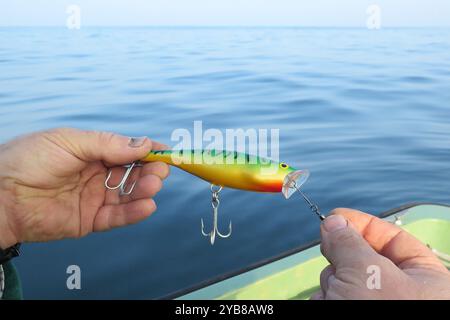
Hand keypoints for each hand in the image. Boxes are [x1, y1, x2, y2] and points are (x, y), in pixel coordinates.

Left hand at [0, 128, 168, 247]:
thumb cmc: (30, 159)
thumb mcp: (70, 141)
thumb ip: (108, 144)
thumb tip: (144, 144)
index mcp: (93, 152)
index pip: (127, 151)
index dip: (147, 151)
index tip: (166, 151)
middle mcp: (97, 175)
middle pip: (132, 174)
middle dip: (149, 171)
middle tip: (160, 170)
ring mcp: (94, 198)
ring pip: (128, 196)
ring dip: (144, 190)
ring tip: (153, 185)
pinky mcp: (89, 220)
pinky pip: (117, 217)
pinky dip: (134, 213)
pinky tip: (147, 205)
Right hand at [312, 208, 449, 299]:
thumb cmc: (383, 313)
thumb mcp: (365, 271)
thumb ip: (348, 242)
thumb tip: (333, 222)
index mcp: (425, 280)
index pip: (393, 238)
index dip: (362, 224)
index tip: (334, 216)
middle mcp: (403, 293)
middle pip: (362, 257)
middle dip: (341, 259)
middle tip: (333, 259)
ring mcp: (376, 304)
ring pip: (344, 279)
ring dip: (331, 283)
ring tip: (335, 295)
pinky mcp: (352, 310)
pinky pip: (335, 296)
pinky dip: (325, 297)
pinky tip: (326, 302)